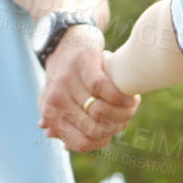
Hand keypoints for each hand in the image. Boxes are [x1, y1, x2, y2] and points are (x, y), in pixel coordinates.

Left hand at [38, 26, 138, 151]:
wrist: (65, 38)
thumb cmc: (66, 73)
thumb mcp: (57, 98)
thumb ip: (61, 122)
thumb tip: (66, 145)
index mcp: (51, 113)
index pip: (82, 143)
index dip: (103, 141)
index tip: (114, 130)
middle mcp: (56, 100)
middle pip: (94, 129)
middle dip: (116, 126)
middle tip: (126, 116)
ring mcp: (68, 81)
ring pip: (100, 111)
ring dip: (122, 112)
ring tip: (131, 106)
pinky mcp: (83, 64)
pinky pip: (103, 88)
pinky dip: (120, 97)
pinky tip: (130, 97)